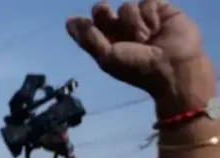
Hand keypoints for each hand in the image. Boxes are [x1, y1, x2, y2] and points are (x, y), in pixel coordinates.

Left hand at [66, 1, 210, 113]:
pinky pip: (147, 1)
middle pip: (104, 10)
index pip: (91, 25)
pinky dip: (148, 14)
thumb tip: (69, 21)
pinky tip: (156, 28)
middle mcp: (122, 30)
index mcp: (108, 42)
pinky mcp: (161, 10)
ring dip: (132, 23)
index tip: (86, 22)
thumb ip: (89, 39)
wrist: (172, 67)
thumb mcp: (106, 57)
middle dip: (102, 11)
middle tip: (106, 14)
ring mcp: (142, 19)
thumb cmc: (137, 67)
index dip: (86, 22)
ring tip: (145, 38)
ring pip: (126, 6)